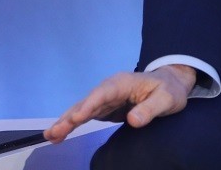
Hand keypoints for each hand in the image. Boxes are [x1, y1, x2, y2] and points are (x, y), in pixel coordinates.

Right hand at [44, 64, 196, 142]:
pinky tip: (59, 135)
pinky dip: (72, 124)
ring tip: (50, 136)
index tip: (76, 118)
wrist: (170, 84)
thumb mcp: (167, 99)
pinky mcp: (105, 108)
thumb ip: (151, 109)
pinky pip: (85, 115)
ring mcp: (105, 98)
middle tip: (55, 132)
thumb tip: (133, 120)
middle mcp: (110, 88)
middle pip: (87, 102)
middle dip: (70, 116)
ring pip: (82, 109)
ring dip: (66, 122)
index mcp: (123, 83)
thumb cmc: (169, 90)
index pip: (103, 93)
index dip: (89, 105)